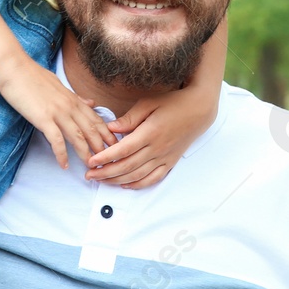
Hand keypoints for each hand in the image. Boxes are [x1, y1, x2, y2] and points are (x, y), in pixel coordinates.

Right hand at [0, 58, 113, 168]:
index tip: (114, 145)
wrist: (14, 68)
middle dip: (101, 147)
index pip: (96, 118)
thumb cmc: (32, 75)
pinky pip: (56, 140)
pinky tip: (64, 165)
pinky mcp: (43, 118)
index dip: (106, 133)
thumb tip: (90, 103)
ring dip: (85, 153)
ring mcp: (57, 112)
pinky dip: (61, 154)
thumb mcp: (58, 84)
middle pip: (91, 129)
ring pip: (77, 136)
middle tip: (108, 161)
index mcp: (73, 98)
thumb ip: (75, 97)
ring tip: (91, 166)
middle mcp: (69, 106)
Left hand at [86, 92, 216, 188]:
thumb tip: (111, 128)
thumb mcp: (149, 103)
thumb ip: (130, 118)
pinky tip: (126, 185)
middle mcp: (157, 149)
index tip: (91, 161)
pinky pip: (153, 179)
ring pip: (138, 175)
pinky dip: (138, 184)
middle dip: (106, 173)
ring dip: (117, 181)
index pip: (124, 149)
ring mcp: (164, 157)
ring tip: (101, 180)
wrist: (199, 110)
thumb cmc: (173, 103)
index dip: (106, 157)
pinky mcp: (170, 162)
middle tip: (89, 175)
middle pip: (127, 166)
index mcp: (150, 132)